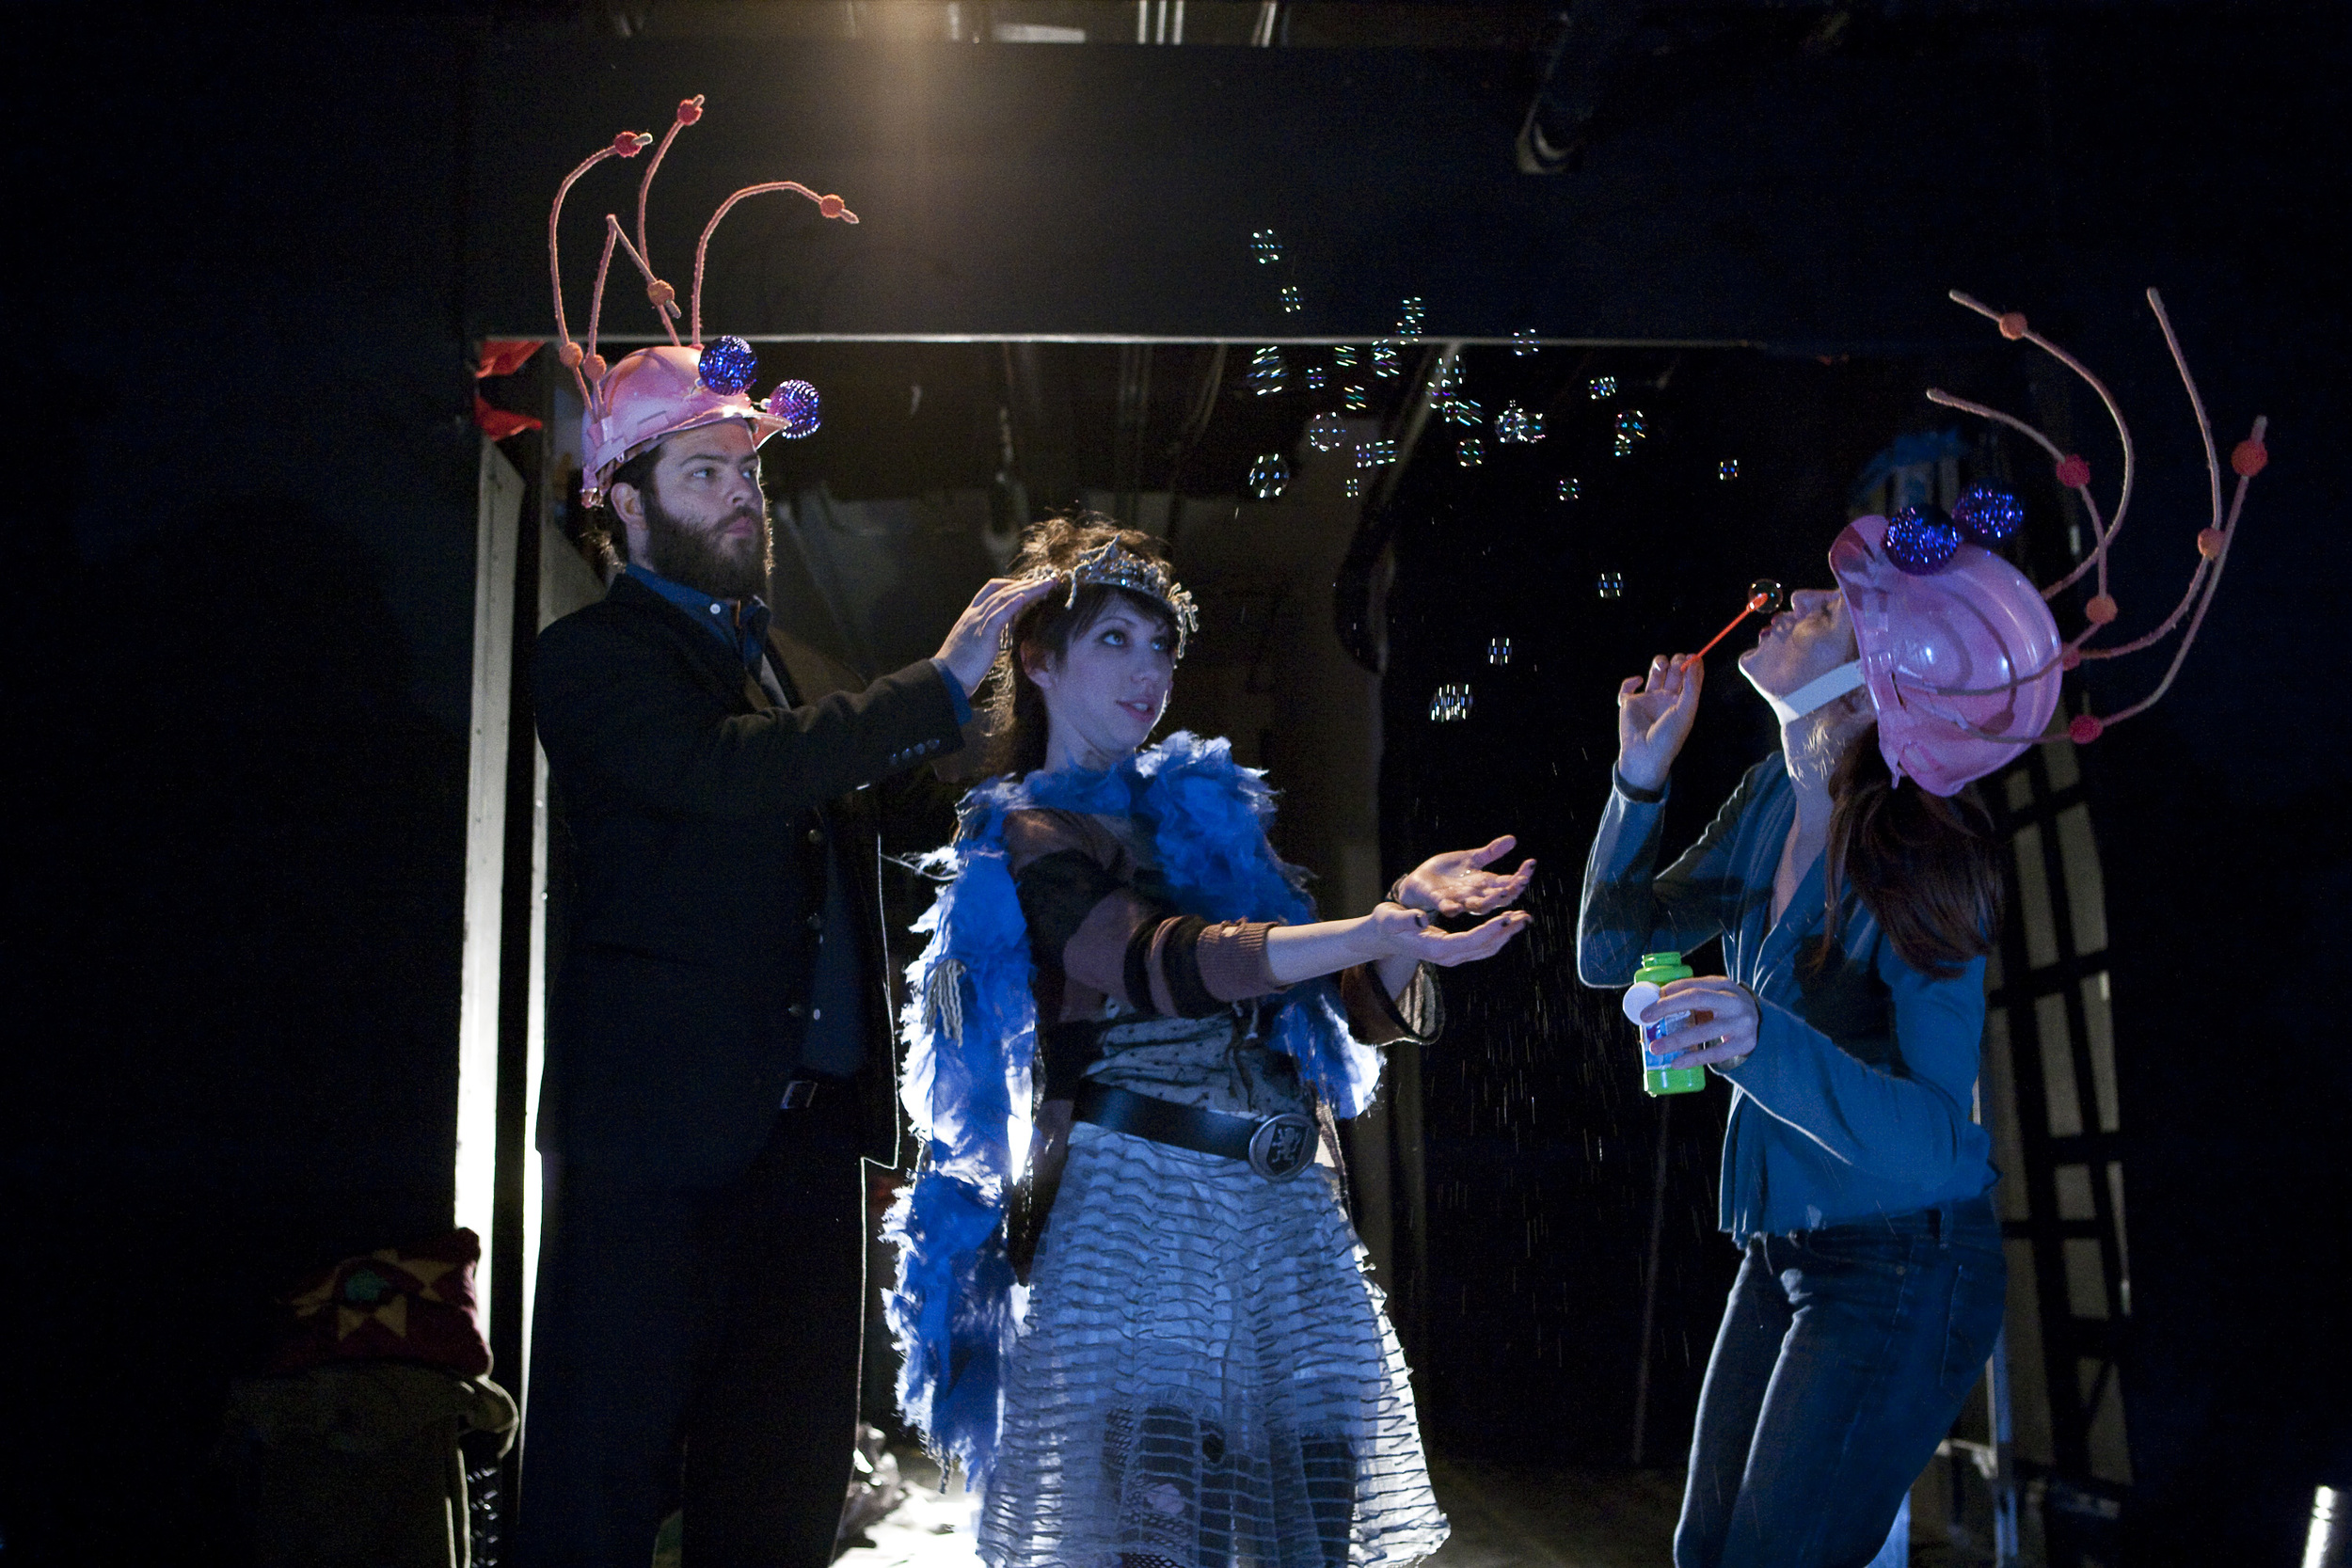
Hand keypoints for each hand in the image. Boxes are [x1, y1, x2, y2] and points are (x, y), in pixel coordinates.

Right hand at [935, 575, 1060, 695]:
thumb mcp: (972, 642)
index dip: (1010, 584)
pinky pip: (998, 616)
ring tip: (1045, 585)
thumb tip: (998, 631)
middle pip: (1002, 591)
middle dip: (1025, 583)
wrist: (946, 678)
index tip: (1028, 583)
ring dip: (1027, 590)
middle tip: (1046, 580)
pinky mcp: (983, 635)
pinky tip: (1024, 597)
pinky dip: (1012, 605)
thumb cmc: (959, 665)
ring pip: (1003, 599)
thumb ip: (984, 632)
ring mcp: (978, 622)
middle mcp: (975, 614)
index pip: (991, 589)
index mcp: (971, 615)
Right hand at [1363, 902, 1529, 967]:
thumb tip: (1420, 918)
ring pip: (1486, 948)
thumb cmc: (1386, 923)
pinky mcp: (1455, 951)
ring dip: (1506, 934)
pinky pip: (1481, 946)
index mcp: (1435, 948)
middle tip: (1525, 916)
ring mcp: (1452, 956)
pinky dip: (1497, 934)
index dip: (1489, 930)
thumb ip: (1405, 919)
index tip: (1507, 917)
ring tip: (1523, 918)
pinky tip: (1506, 923)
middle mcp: (1447, 956)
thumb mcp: (1390, 918)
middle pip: (1484, 947)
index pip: (1469, 941)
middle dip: (1506, 932)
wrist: (1383, 936)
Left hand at [1393, 836, 1534, 917]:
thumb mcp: (1471, 859)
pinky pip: (1446, 907)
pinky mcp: (1438, 900)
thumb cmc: (1448, 872)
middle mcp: (1474, 894)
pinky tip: (1456, 908)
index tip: (1531, 863)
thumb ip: (1491, 852)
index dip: (1520, 875)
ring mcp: (1458, 899)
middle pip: (1497, 897)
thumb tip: (1513, 839)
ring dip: (1488, 902)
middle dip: (1510, 890)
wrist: (1420, 881)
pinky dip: (1451, 908)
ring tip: (1498, 896)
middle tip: (1520, 882)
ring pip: (1476, 905)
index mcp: (1483, 884)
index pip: (1507, 882)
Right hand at [1616, 653, 1702, 792]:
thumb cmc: (1669, 736)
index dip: (1691, 665)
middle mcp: (1665, 698)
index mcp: (1681, 701)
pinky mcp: (1629, 703)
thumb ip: (1691, 685)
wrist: (1645, 753)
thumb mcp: (1686, 710)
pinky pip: (1627, 687)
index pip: (1688, 678)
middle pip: (1672, 671)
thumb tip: (1696, 660)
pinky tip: (1637, 681)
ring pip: (1654, 673)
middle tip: (1677, 662)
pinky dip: (1630, 681)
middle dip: (1676, 662)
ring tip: (1661, 664)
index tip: (1692, 656)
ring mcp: (1647, 700)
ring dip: (1658, 663)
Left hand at [1641, 977, 1757, 1068]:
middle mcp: (1733, 1001)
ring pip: (1704, 1031)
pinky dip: (1694, 1059)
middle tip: (1646, 1019)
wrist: (1760, 1022)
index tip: (1649, 1004)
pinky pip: (1715, 1053)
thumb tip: (1651, 1008)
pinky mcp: (1744, 1044)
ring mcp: (1741, 1023)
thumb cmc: (1725, 1007)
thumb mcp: (1714, 994)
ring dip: (1676, 1040)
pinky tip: (1676, 1063)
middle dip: (1668, 1008)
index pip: (1692, 985)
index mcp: (1723, 985)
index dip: (1669, 993)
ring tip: (1655, 1048)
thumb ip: (1690, 997)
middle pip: (1697, 999)